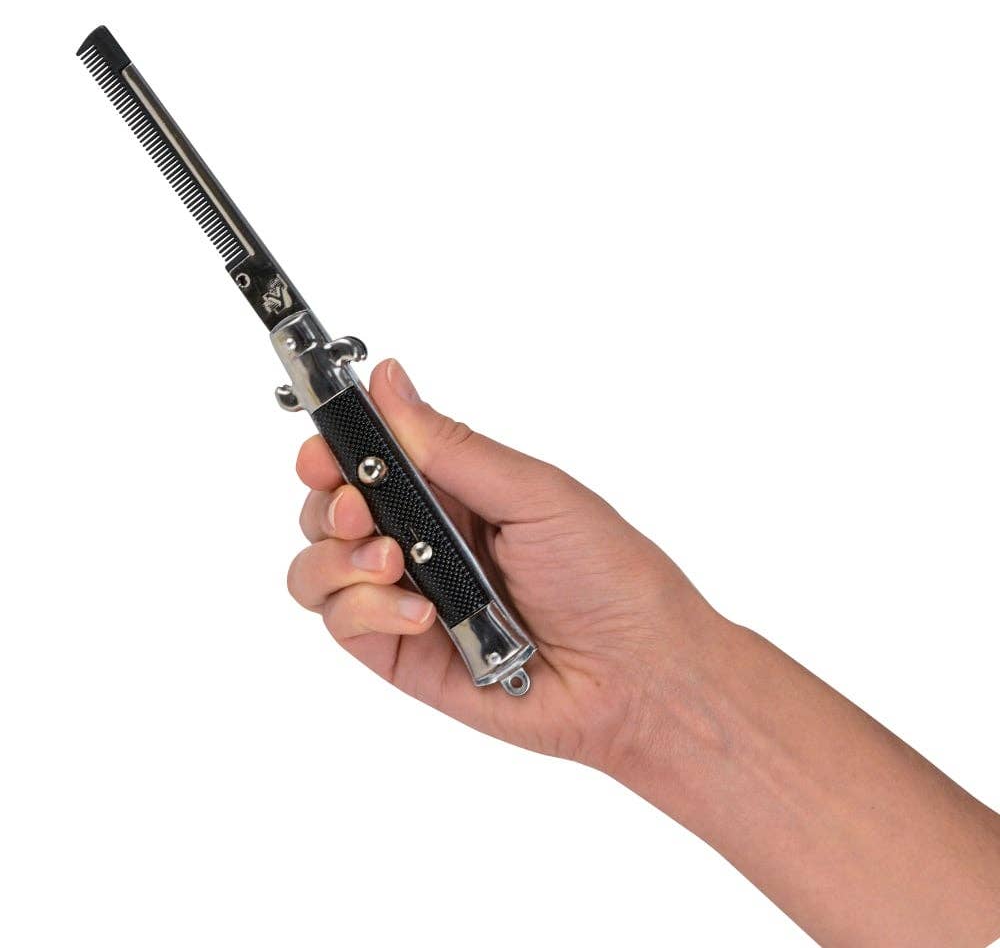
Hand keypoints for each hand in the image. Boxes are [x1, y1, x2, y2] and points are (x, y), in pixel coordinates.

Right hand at [287, 359, 722, 771]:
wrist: (637, 676)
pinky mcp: (402, 653)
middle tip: (359, 507)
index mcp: (455, 489)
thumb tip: (388, 381)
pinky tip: (422, 616)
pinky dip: (366, 610)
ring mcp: (408, 596)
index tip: (324, 448)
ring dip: (336, 558)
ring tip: (392, 562)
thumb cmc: (608, 575)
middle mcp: (423, 538)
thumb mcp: (535, 494)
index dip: (335, 446)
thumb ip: (453, 447)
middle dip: (328, 501)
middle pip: (330, 508)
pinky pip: (344, 623)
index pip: (369, 456)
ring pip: (318, 567)